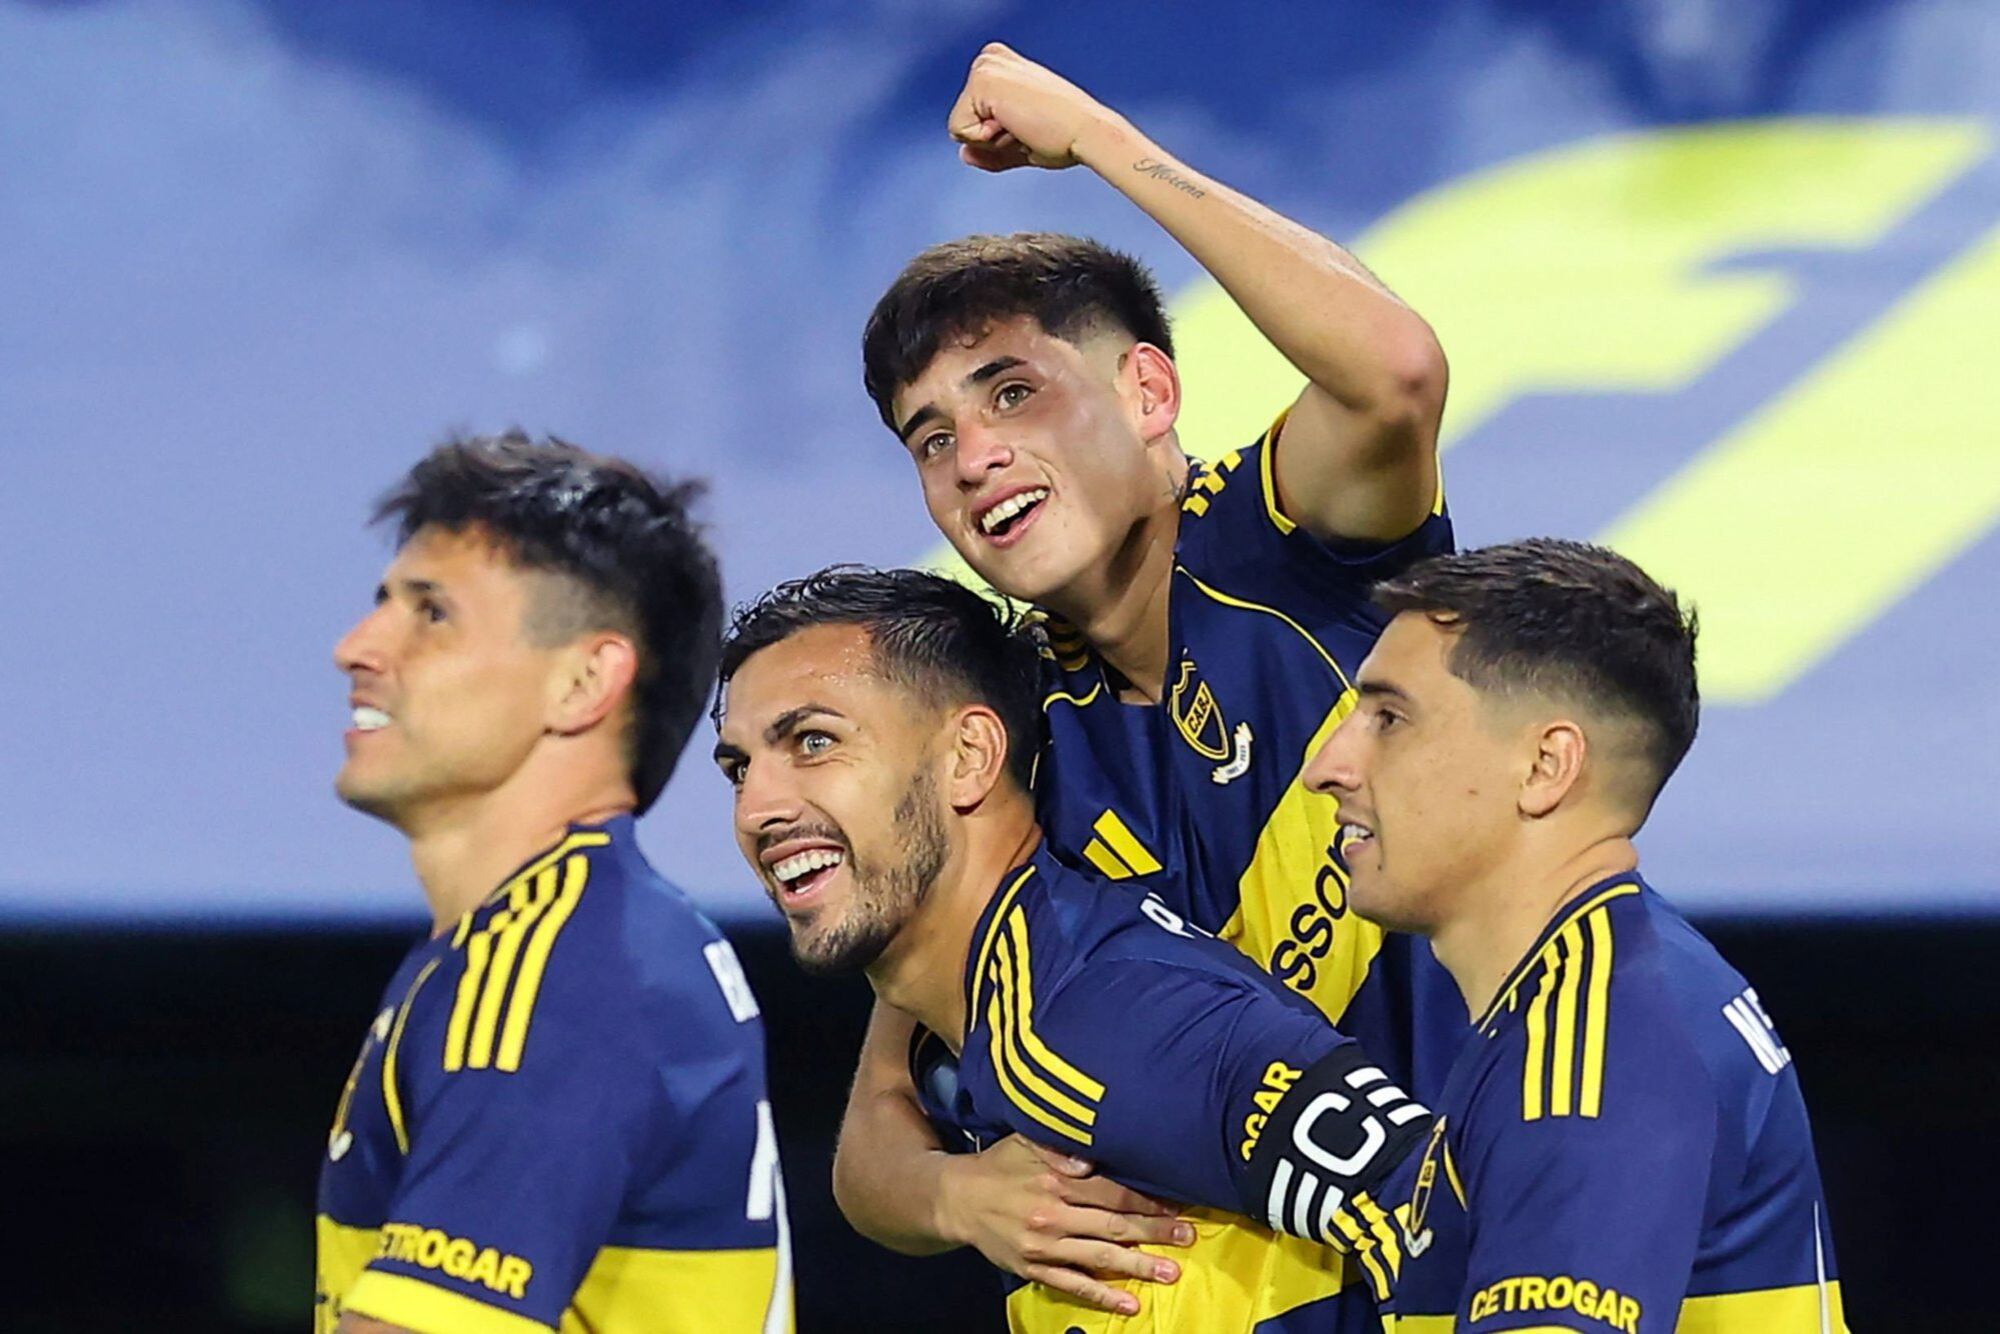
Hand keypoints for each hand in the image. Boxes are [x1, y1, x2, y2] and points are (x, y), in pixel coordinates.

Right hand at [935, 1135, 1193, 1315]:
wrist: (957, 1199)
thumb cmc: (1000, 1165)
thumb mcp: (1025, 1142)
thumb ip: (1058, 1145)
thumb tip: (1091, 1156)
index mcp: (1056, 1181)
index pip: (1111, 1191)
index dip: (1145, 1200)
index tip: (1176, 1204)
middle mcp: (1053, 1215)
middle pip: (1113, 1225)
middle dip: (1154, 1232)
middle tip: (1187, 1237)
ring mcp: (1044, 1246)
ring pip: (1099, 1258)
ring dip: (1137, 1266)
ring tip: (1171, 1272)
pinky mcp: (1034, 1269)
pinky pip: (1074, 1285)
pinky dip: (1103, 1297)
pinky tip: (1130, 1304)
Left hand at [947, 43, 1116, 171]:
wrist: (1086, 133)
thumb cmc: (1065, 137)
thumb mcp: (1019, 145)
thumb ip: (990, 149)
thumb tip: (963, 154)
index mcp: (999, 66)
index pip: (971, 118)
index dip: (997, 136)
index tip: (1029, 127)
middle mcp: (989, 59)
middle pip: (963, 121)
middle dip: (991, 138)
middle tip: (1028, 128)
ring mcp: (985, 66)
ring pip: (959, 128)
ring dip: (991, 140)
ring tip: (1024, 126)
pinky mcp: (982, 81)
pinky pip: (960, 132)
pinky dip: (986, 140)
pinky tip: (1016, 123)